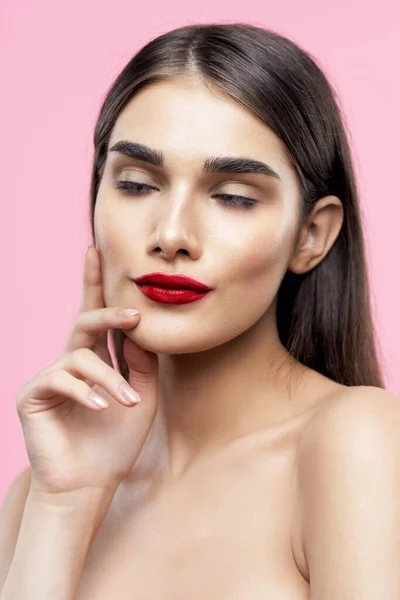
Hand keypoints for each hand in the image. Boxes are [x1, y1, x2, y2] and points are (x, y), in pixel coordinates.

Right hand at [16, 245, 158, 502]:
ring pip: (81, 355)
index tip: (95, 249)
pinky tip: (100, 407)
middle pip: (84, 321)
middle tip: (134, 316)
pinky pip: (60, 378)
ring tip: (128, 403)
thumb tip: (141, 328)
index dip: (95, 283)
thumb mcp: (142, 397)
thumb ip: (142, 362)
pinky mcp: (33, 393)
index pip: (96, 317)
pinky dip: (85, 391)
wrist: (90, 484)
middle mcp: (70, 361)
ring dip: (110, 379)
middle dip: (108, 314)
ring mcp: (50, 376)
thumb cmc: (116, 442)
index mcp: (95, 360)